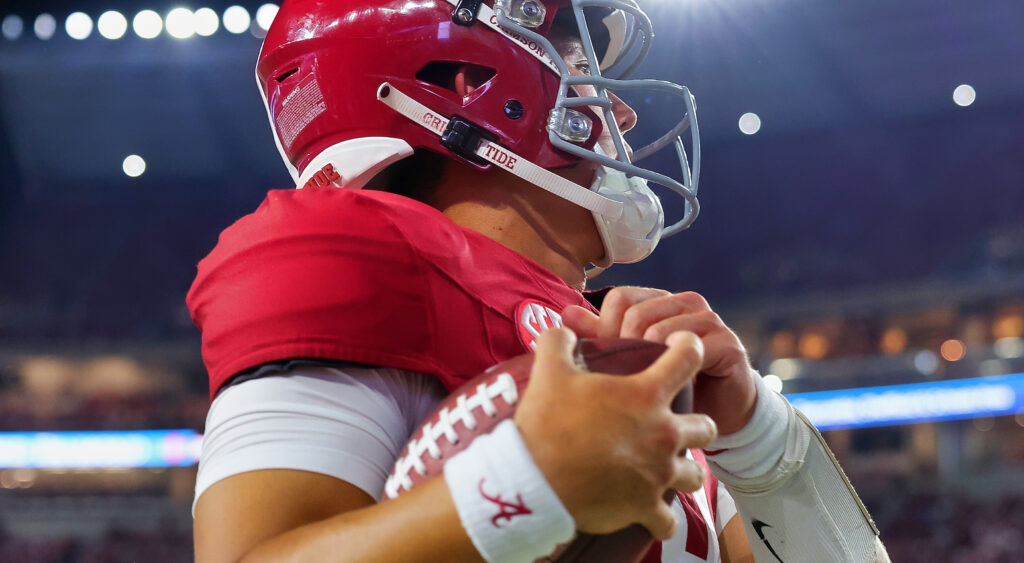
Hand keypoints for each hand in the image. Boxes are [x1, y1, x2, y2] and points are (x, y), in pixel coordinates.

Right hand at [514, 327, 717, 539]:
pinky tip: (650, 510)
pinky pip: (668, 520)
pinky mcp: (645, 507)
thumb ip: (559, 342)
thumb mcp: (549, 371)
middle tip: (673, 423)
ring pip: (696, 474)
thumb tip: (562, 329)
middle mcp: (662, 433)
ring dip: (684, 469)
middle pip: (707, 427)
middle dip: (696, 423)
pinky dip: (661, 516)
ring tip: (667, 467)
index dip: (689, 345)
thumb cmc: (546, 423)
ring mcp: (658, 474)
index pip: (689, 357)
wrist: (533, 480)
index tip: (682, 346)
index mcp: (646, 395)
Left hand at [562, 287, 757, 434]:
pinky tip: (667, 387)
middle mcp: (684, 302)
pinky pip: (691, 349)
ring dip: (645, 362)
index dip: (606, 329)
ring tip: (642, 387)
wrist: (718, 412)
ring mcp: (708, 319)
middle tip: (622, 381)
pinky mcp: (727, 342)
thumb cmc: (669, 384)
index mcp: (658, 300)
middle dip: (623, 348)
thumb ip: (602, 335)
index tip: (605, 362)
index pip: (620, 299)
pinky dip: (674, 370)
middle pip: (637, 312)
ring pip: (660, 329)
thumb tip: (566, 314)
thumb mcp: (632, 360)